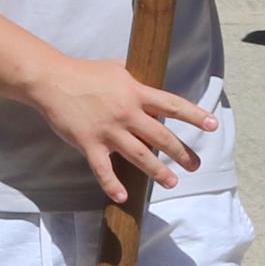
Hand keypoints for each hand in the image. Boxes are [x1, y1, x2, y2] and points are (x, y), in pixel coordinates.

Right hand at [26, 51, 218, 204]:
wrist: (52, 81)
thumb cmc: (85, 73)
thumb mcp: (117, 69)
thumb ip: (136, 78)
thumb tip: (150, 80)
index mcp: (135, 93)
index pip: (172, 105)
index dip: (194, 116)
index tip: (213, 125)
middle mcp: (127, 113)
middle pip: (161, 136)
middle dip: (181, 153)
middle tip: (195, 165)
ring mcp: (108, 131)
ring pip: (139, 156)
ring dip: (158, 171)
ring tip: (173, 182)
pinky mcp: (89, 144)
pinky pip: (103, 170)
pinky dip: (113, 185)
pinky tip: (124, 196)